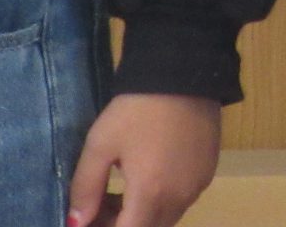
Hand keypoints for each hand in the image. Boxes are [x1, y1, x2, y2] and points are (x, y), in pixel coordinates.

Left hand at [67, 92, 220, 226]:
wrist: (184, 74)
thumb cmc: (137, 109)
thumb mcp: (100, 144)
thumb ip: (85, 189)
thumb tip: (76, 223)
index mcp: (150, 194)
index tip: (88, 219)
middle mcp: (179, 197)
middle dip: (122, 224)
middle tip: (100, 206)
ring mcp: (197, 185)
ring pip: (166, 218)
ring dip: (143, 214)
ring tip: (123, 189)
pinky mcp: (208, 171)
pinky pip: (182, 200)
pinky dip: (162, 199)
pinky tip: (151, 173)